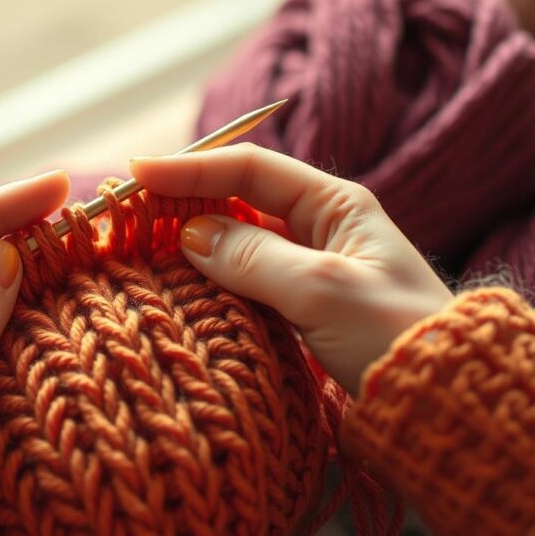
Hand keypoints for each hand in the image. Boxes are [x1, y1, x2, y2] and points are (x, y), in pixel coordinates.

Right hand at [131, 144, 452, 394]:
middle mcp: (316, 226)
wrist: (438, 397)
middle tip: (127, 212)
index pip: (250, 167)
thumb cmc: (393, 334)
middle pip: (235, 198)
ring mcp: (303, 265)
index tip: (138, 171)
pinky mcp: (294, 302)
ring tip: (137, 245)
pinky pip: (238, 278)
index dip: (192, 166)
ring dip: (188, 240)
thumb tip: (190, 234)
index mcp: (334, 203)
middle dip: (182, 201)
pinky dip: (204, 277)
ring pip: (232, 239)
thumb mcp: (322, 289)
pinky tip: (174, 283)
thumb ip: (253, 257)